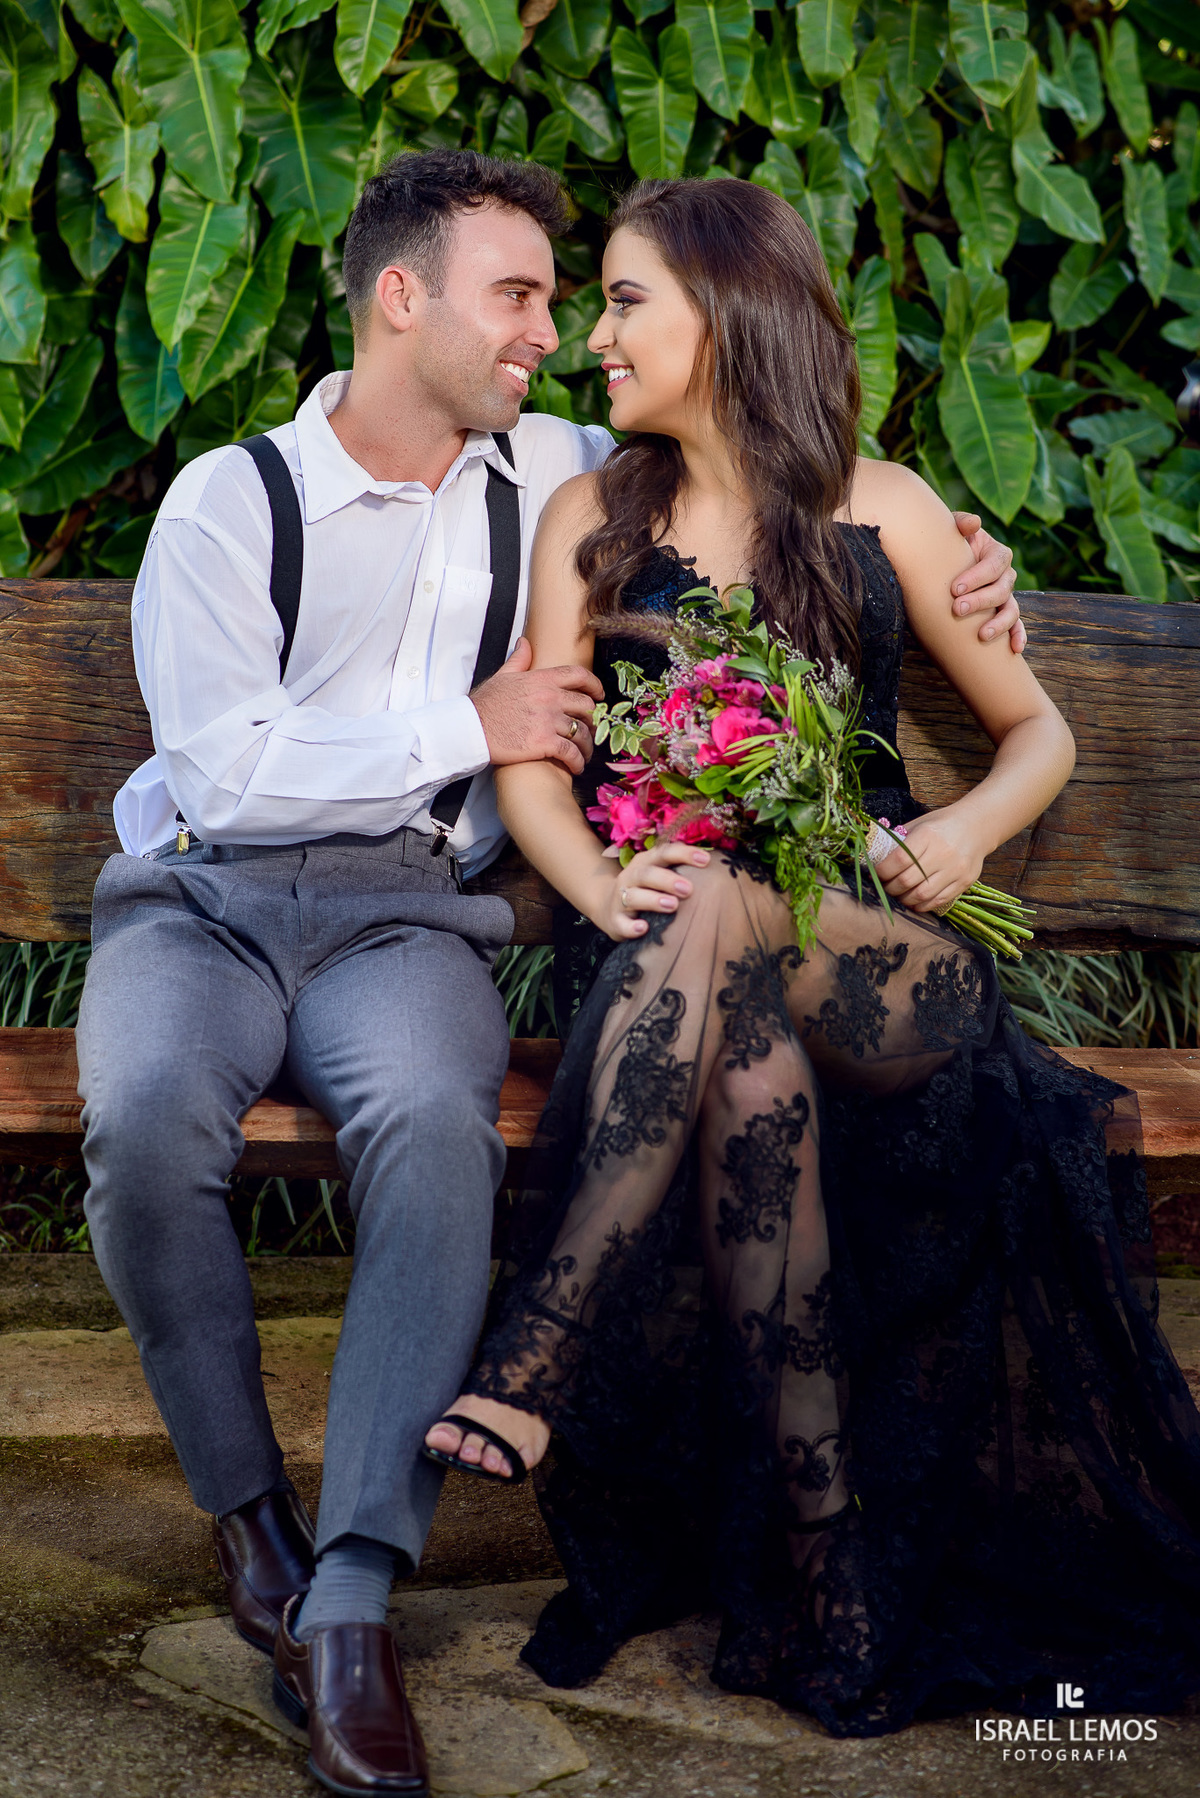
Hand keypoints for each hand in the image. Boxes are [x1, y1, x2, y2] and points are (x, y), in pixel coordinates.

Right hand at [471, 636, 603, 776]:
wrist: (471, 730)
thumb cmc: (484, 705)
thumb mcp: (502, 676)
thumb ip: (518, 660)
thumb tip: (525, 643)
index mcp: (542, 680)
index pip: (578, 675)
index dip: (594, 684)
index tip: (600, 694)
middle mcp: (550, 698)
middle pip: (586, 706)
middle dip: (592, 719)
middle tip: (589, 729)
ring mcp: (549, 721)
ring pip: (583, 732)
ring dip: (587, 745)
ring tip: (584, 753)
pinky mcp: (545, 743)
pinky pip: (572, 752)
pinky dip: (578, 761)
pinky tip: (576, 767)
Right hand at [598, 841, 710, 939]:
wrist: (609, 908)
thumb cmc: (647, 890)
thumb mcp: (659, 875)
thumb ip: (682, 872)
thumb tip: (720, 871)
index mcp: (646, 862)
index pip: (664, 852)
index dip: (684, 854)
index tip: (706, 860)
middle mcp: (631, 877)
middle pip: (647, 873)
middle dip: (668, 880)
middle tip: (689, 889)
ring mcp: (620, 898)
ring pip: (633, 896)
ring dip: (653, 900)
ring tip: (672, 905)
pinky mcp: (614, 920)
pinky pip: (621, 924)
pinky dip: (631, 927)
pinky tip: (643, 928)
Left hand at [874, 808, 984, 913]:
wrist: (977, 825)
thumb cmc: (941, 825)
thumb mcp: (919, 824)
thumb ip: (898, 841)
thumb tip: (874, 859)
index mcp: (928, 835)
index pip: (899, 860)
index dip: (882, 871)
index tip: (874, 874)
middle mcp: (943, 853)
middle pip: (907, 880)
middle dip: (889, 888)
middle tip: (883, 887)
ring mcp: (956, 869)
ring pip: (922, 895)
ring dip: (903, 900)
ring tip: (897, 895)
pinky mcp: (964, 882)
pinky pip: (938, 900)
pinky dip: (921, 905)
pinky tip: (913, 902)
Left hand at [951, 512, 1025, 653]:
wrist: (942, 565)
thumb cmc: (946, 546)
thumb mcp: (950, 530)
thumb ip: (960, 523)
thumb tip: (972, 524)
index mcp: (996, 553)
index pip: (995, 563)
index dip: (977, 576)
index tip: (954, 588)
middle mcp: (1005, 575)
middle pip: (1002, 589)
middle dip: (980, 601)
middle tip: (957, 610)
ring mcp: (1005, 596)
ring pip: (1011, 609)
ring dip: (999, 623)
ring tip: (982, 635)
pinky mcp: (1002, 614)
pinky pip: (1016, 625)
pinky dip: (1017, 636)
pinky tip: (1015, 649)